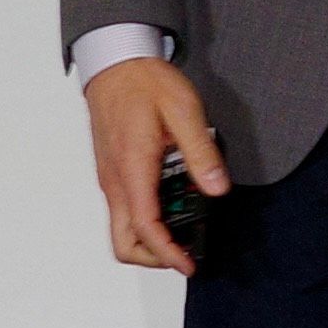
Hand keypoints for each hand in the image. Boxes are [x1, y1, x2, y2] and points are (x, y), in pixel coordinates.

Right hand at [87, 53, 225, 272]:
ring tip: (184, 229)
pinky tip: (172, 204)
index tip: (190, 264)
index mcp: (132, 169)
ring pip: (121, 230)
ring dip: (149, 241)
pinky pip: (124, 211)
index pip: (145, 228)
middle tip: (186, 251)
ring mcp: (111, 179)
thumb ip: (201, 152)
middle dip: (154, 257)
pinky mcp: (112, 173)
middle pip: (123, 243)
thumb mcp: (184, 111)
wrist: (115, 63)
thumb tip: (217, 188)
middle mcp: (115, 181)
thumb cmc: (144, 82)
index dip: (168, 253)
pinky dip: (145, 222)